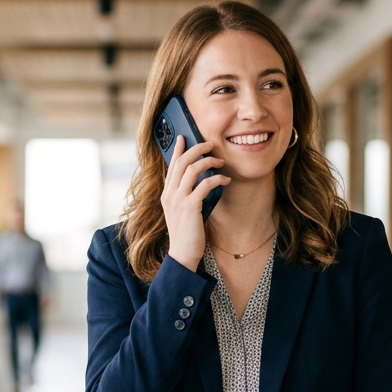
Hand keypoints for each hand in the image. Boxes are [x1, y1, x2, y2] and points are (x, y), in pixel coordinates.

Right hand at [162, 136, 227, 271]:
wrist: (182, 254)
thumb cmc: (186, 233)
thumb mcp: (181, 211)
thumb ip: (185, 195)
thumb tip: (200, 180)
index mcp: (166, 194)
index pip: (171, 165)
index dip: (178, 149)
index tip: (185, 137)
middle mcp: (169, 194)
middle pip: (181, 162)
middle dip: (197, 149)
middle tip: (211, 145)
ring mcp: (178, 200)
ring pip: (192, 170)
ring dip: (209, 162)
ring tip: (220, 162)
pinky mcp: (190, 207)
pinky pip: (204, 185)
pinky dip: (216, 179)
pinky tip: (225, 180)